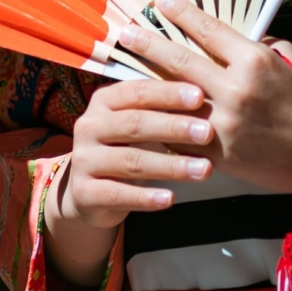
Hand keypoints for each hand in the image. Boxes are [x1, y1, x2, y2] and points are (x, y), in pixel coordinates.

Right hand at [43, 74, 214, 286]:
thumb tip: (207, 98)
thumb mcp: (137, 123)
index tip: (200, 97)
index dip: (169, 94)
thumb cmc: (125, 148)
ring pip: (132, 161)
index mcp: (103, 101)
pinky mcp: (85, 192)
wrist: (88, 191)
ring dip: (171, 166)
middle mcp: (89, 126)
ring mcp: (83, 160)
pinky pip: (119, 194)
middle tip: (208, 133)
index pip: (138, 92)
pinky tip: (170, 198)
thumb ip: (161, 110)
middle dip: (174, 128)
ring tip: (204, 169)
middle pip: (135, 124)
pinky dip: (146, 197)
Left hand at [133, 2, 291, 217]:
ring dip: (147, 83)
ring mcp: (225, 124)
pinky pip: (183, 134)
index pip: (207, 29)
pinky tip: (144, 114)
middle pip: (179, 60)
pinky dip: (164, 123)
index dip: (180, 13)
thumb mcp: (289, 60)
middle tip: (126, 31)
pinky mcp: (220, 153)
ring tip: (124, 72)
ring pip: (174, 98)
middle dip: (148, 43)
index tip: (159, 1)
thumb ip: (256, 46)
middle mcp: (235, 89)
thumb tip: (226, 38)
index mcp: (253, 60)